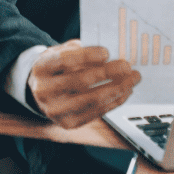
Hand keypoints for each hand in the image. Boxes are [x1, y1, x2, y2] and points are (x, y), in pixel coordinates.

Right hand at [27, 39, 141, 128]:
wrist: (42, 92)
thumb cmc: (56, 69)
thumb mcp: (61, 53)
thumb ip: (80, 51)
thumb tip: (110, 55)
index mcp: (41, 68)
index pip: (64, 60)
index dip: (87, 56)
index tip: (106, 52)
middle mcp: (44, 91)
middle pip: (81, 81)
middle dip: (108, 73)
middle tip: (126, 66)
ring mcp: (56, 110)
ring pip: (92, 99)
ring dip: (117, 89)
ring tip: (132, 79)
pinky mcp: (69, 123)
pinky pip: (97, 112)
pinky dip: (114, 101)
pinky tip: (124, 92)